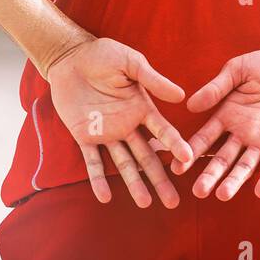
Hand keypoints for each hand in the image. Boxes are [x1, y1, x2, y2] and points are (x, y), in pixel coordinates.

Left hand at [47, 37, 193, 207]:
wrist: (70, 57)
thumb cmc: (103, 55)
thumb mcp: (131, 62)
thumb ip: (153, 80)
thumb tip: (181, 96)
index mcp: (142, 107)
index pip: (163, 132)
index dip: (175, 146)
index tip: (189, 160)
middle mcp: (128, 125)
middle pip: (148, 156)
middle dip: (160, 178)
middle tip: (173, 201)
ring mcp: (107, 133)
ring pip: (124, 163)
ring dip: (134, 183)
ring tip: (145, 204)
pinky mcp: (85, 136)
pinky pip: (92, 161)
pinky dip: (97, 179)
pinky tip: (104, 197)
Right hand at [179, 49, 259, 200]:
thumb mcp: (239, 69)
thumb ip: (217, 87)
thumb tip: (190, 104)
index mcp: (227, 115)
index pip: (205, 138)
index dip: (191, 152)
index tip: (176, 167)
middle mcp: (242, 133)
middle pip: (223, 158)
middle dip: (210, 175)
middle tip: (198, 192)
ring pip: (245, 165)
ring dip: (234, 180)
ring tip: (223, 195)